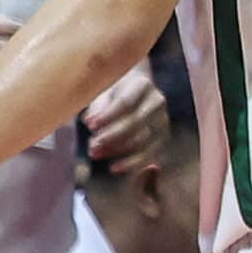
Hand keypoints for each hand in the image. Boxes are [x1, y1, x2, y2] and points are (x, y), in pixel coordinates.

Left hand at [83, 61, 169, 177]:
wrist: (133, 93)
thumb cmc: (113, 93)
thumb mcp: (103, 93)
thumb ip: (97, 107)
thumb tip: (90, 122)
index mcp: (142, 84)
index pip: (125, 102)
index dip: (108, 115)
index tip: (89, 125)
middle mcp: (157, 101)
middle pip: (135, 122)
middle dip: (111, 136)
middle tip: (92, 145)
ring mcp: (162, 120)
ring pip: (143, 139)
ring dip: (117, 150)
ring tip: (95, 154)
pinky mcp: (162, 137)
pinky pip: (149, 154)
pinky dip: (131, 163)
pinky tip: (114, 167)